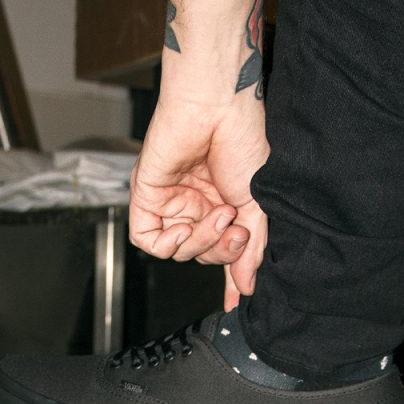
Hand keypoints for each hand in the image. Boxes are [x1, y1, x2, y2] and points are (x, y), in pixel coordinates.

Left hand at [129, 93, 268, 309]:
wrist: (219, 105)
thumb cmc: (242, 138)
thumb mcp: (257, 204)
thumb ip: (250, 248)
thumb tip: (247, 285)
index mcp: (222, 203)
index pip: (220, 250)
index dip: (229, 274)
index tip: (236, 298)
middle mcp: (195, 204)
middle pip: (202, 254)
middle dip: (223, 251)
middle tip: (238, 230)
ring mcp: (170, 200)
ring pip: (178, 250)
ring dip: (201, 242)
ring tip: (220, 214)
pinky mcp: (146, 195)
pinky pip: (148, 240)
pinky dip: (168, 244)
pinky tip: (182, 228)